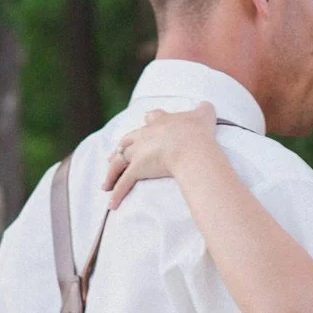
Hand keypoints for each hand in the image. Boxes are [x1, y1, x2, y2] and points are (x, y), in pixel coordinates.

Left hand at [103, 103, 218, 209]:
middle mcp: (145, 135)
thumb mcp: (204, 114)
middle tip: (112, 157)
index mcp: (161, 122)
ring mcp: (139, 152)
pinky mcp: (138, 169)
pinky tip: (111, 206)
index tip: (145, 123)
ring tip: (105, 185)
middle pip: (127, 141)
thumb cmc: (198, 132)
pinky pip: (124, 183)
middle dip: (120, 149)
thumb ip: (204, 109)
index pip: (152, 118)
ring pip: (119, 162)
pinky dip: (116, 194)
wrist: (191, 146)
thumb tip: (206, 106)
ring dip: (111, 174)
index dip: (149, 121)